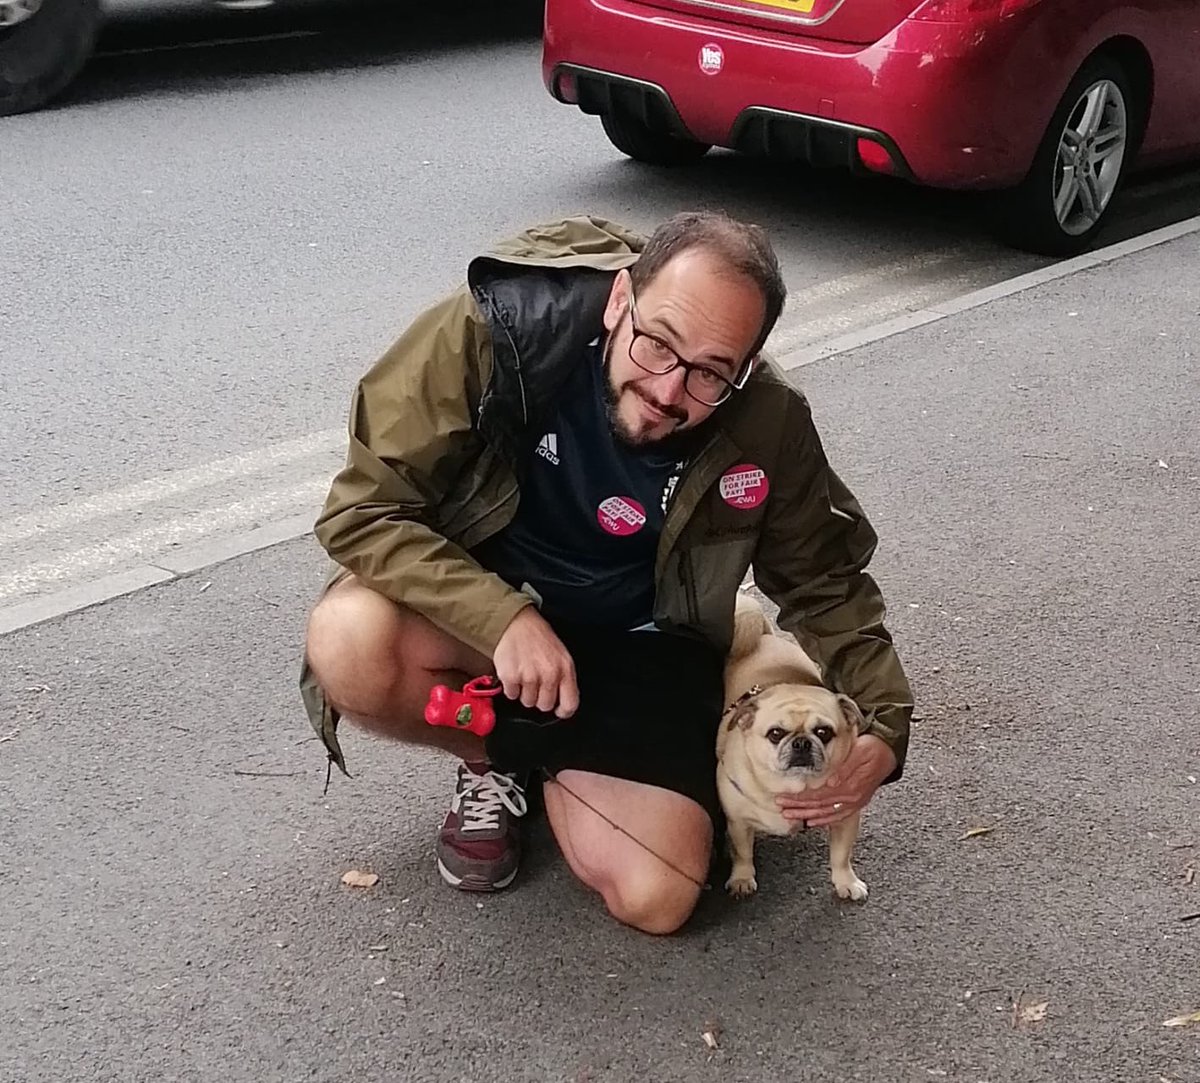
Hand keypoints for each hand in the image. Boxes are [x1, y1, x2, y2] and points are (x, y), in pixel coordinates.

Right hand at [492, 607, 579, 717]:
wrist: (516, 623)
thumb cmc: (539, 638)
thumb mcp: (561, 656)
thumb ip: (564, 678)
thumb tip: (562, 701)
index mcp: (565, 669)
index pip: (570, 704)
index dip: (563, 710)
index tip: (557, 709)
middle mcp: (549, 674)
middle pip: (545, 705)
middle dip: (539, 697)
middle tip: (535, 682)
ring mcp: (529, 676)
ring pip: (527, 702)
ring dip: (524, 692)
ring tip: (524, 673)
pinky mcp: (511, 677)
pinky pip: (511, 694)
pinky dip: (511, 687)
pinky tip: (515, 671)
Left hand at [777, 734, 896, 827]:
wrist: (889, 753)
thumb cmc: (874, 749)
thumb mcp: (861, 751)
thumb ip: (846, 767)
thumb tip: (832, 781)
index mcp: (851, 785)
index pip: (819, 794)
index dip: (801, 797)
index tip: (785, 796)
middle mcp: (852, 797)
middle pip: (820, 805)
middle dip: (799, 807)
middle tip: (782, 806)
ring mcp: (854, 802)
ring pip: (826, 813)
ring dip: (807, 814)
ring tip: (790, 814)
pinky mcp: (856, 802)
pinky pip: (837, 816)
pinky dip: (823, 820)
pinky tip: (812, 821)